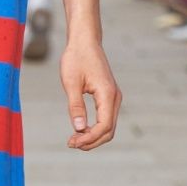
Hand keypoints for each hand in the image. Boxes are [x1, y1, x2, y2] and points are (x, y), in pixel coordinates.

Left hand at [59, 35, 121, 150]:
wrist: (85, 41)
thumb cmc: (76, 58)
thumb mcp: (71, 82)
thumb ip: (75, 106)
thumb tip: (79, 129)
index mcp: (107, 94)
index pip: (104, 126)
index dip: (89, 138)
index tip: (72, 142)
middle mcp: (115, 97)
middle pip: (109, 130)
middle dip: (91, 141)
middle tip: (71, 143)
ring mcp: (113, 97)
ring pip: (109, 126)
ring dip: (93, 136)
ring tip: (74, 139)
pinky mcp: (109, 96)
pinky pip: (106, 118)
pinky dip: (95, 128)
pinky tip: (80, 129)